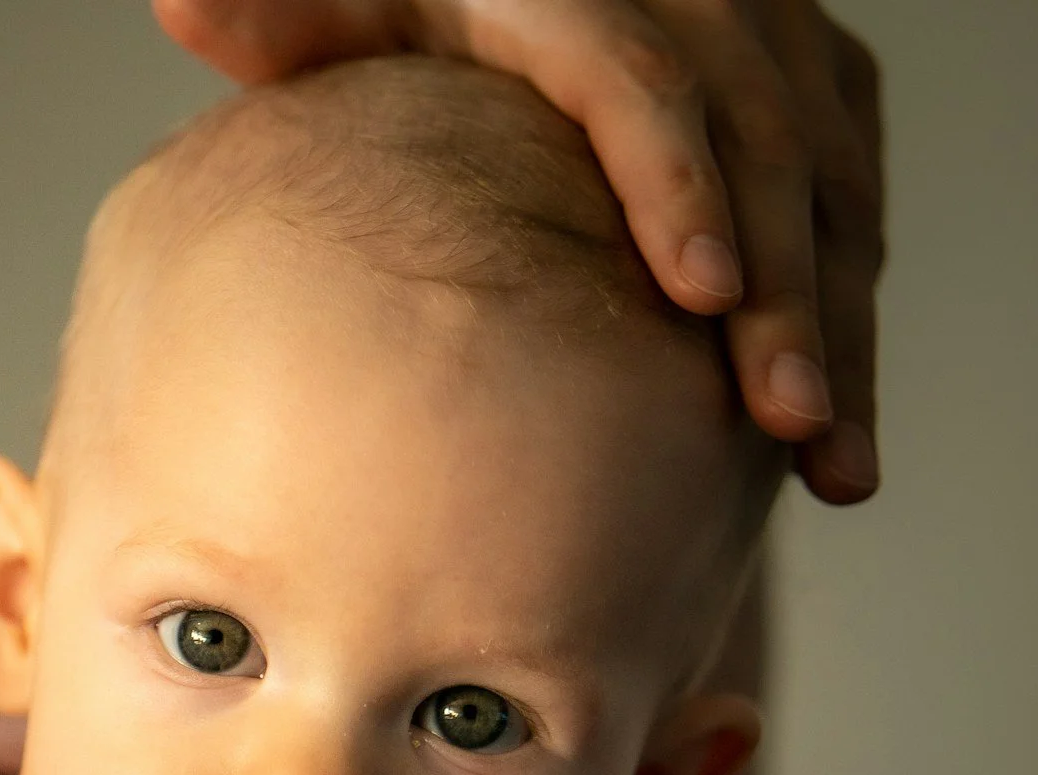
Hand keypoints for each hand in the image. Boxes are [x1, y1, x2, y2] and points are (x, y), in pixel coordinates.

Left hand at [155, 0, 884, 502]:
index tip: (700, 296)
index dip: (679, 183)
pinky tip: (835, 432)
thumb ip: (275, 8)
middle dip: (791, 289)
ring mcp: (773, 34)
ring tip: (832, 467)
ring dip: (840, 327)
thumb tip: (185, 5)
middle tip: (785, 425)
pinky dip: (851, 314)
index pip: (643, 79)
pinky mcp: (813, 78)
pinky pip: (852, 197)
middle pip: (766, 143)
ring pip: (833, 181)